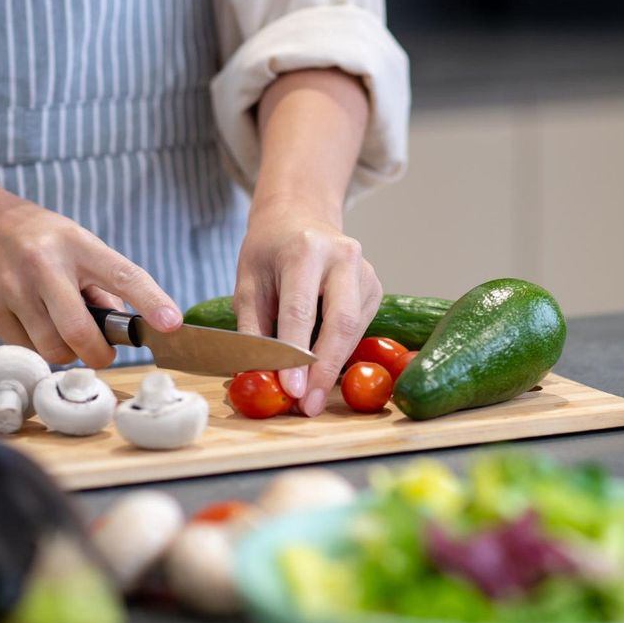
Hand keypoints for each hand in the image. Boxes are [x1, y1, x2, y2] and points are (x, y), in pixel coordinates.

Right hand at [0, 198, 181, 366]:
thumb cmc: (35, 235)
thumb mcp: (76, 242)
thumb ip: (102, 284)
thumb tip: (121, 330)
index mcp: (78, 244)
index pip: (124, 275)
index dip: (152, 302)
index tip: (172, 324)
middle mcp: (45, 265)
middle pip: (79, 331)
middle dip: (98, 353)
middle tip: (102, 352)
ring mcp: (13, 288)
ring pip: (52, 348)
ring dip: (66, 351)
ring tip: (61, 326)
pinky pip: (26, 347)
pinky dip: (38, 345)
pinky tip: (32, 320)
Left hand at [234, 198, 382, 415]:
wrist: (299, 217)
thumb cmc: (269, 251)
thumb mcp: (247, 282)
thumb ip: (254, 328)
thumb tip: (261, 376)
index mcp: (305, 249)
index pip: (301, 310)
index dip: (296, 354)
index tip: (292, 390)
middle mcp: (343, 256)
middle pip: (342, 322)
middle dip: (325, 369)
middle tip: (310, 405)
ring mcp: (365, 271)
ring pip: (354, 330)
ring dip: (333, 366)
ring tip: (312, 395)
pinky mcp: (375, 288)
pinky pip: (359, 328)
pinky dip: (339, 351)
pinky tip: (322, 363)